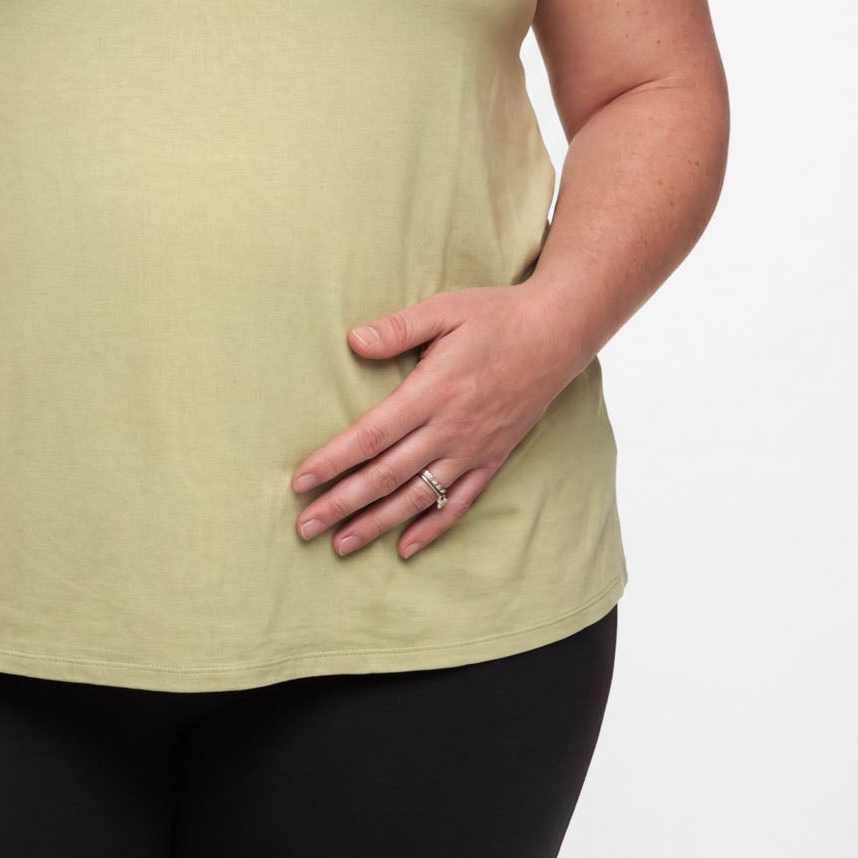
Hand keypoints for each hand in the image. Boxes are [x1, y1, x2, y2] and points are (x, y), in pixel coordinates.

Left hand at [290, 284, 579, 558]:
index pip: (371, 436)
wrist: (556, 334)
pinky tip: (405, 548)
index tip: (301, 482)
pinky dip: (432, 528)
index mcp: (431, 391)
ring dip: (377, 524)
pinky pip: (459, 503)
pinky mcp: (493, 459)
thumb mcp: (444, 309)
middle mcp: (450, 428)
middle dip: (342, 504)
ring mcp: (473, 449)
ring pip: (418, 497)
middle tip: (306, 527)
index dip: (333, 461)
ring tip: (341, 546)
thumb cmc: (494, 316)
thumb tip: (353, 341)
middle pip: (386, 476)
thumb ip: (398, 328)